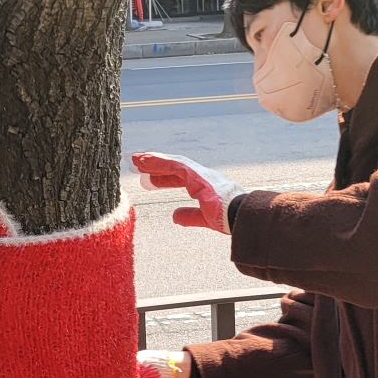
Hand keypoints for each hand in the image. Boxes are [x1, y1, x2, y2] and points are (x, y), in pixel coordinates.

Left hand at [131, 152, 246, 233]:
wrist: (241, 217)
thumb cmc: (230, 218)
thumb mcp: (204, 218)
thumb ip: (190, 216)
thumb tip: (174, 216)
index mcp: (205, 185)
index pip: (180, 177)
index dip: (164, 177)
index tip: (148, 177)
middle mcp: (203, 176)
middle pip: (175, 166)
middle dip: (156, 165)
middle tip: (137, 164)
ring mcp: (201, 174)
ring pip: (173, 162)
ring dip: (154, 160)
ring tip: (136, 159)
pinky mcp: (197, 176)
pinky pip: (175, 166)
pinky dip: (159, 162)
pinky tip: (146, 162)